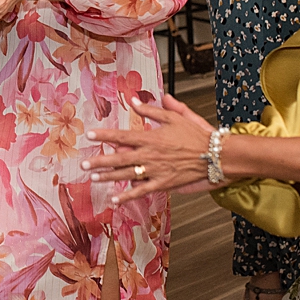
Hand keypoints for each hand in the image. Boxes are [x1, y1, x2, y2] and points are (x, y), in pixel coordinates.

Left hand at [83, 95, 218, 202]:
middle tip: (84, 164)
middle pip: (120, 158)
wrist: (215, 155)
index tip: (89, 135)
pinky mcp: (163, 184)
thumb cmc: (196, 134)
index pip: (122, 135)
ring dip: (109, 177)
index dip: (105, 135)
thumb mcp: (175, 116)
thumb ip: (152, 109)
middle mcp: (150, 155)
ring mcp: (156, 171)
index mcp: (151, 137)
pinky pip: (142, 191)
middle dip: (100, 161)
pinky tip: (115, 199)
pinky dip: (128, 196)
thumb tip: (134, 100)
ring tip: (93, 178)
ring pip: (127, 174)